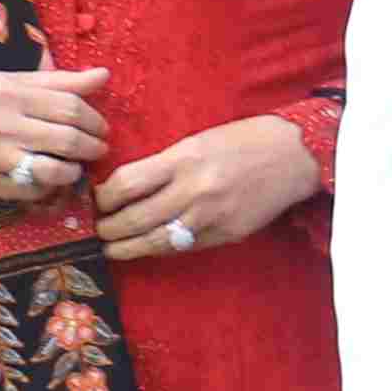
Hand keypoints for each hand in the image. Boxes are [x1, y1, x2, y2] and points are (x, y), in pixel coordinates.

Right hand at [0, 64, 108, 203]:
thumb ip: (57, 82)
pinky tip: (49, 180)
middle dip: (92, 148)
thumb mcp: (8, 81)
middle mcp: (1, 125)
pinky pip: (28, 192)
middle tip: (98, 149)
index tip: (101, 128)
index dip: (95, 121)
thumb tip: (104, 75)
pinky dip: (46, 188)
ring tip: (76, 167)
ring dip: (73, 172)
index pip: (70, 108)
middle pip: (67, 140)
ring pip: (51, 170)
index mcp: (9, 94)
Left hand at [90, 111, 319, 263]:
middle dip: (109, 228)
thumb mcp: (197, 141)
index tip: (97, 201)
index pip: (126, 184)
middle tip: (97, 231)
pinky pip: (183, 247)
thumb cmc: (244, 141)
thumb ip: (164, 165)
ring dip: (127, 248)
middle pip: (135, 218)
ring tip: (112, 249)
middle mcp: (194, 190)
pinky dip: (160, 249)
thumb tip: (127, 187)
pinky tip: (148, 248)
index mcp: (183, 159)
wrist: (294, 156)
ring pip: (155, 241)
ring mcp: (210, 217)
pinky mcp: (225, 234)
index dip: (103, 197)